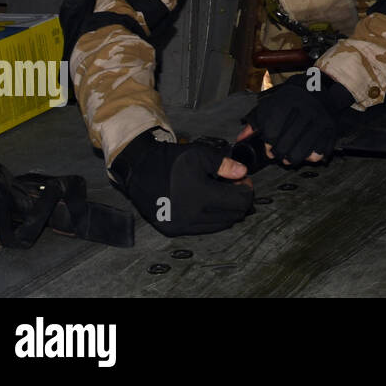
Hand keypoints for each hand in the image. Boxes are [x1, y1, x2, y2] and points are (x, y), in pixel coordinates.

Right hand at [110, 131, 252, 236]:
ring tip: (221, 194)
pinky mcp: (173, 230)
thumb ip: (225, 165)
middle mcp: (192, 215)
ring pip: (220, 225)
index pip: (239, 201)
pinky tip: (208, 204)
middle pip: (233, 216)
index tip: (243, 180)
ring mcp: (182, 225)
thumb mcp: (200, 155)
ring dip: (227, 211)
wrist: (138, 170)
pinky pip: (203, 229)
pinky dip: (212, 218)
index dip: (247, 190)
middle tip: (235, 186)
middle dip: (239, 200)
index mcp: (200, 196)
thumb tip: (242, 172)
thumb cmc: (169, 160)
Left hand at [243, 72, 354, 167]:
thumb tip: (241, 140)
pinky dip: (310, 157)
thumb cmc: (292, 97)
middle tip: (277, 154)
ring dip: (292, 159)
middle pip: (285, 145)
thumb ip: (256, 121)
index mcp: (286, 101)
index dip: (267, 143)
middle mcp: (304, 110)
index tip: (268, 145)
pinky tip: (306, 152)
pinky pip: (318, 152)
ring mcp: (319, 120)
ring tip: (288, 158)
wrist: (322, 86)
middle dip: (278, 154)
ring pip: (300, 152)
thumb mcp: (272, 102)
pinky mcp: (330, 128)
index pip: (271, 132)